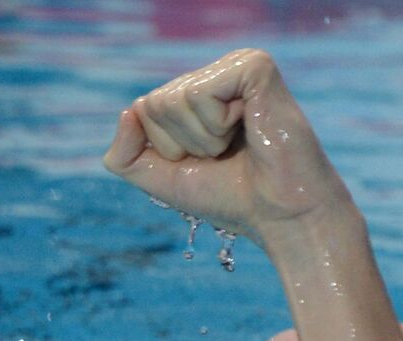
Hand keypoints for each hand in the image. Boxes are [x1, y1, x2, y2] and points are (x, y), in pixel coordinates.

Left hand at [102, 48, 354, 246]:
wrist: (277, 213)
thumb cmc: (227, 195)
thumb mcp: (160, 178)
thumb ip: (125, 155)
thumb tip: (128, 111)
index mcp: (194, 92)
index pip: (142, 110)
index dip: (166, 148)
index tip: (205, 160)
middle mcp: (213, 73)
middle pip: (153, 104)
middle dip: (181, 144)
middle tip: (223, 153)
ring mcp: (234, 65)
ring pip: (172, 99)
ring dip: (202, 139)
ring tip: (236, 143)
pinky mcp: (254, 65)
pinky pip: (198, 94)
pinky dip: (216, 126)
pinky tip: (248, 127)